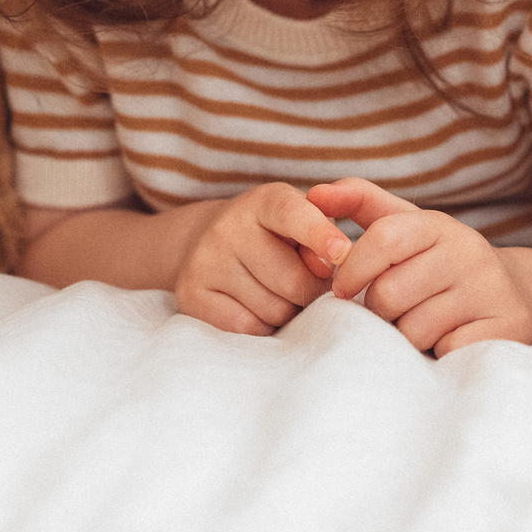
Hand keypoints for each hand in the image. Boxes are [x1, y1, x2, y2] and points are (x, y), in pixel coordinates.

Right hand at [174, 183, 349, 336]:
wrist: (208, 244)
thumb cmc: (273, 237)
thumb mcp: (299, 222)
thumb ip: (324, 233)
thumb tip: (332, 260)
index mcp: (264, 202)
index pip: (292, 214)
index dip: (319, 234)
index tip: (342, 253)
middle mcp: (229, 226)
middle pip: (294, 281)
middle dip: (311, 292)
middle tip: (305, 286)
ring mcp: (205, 260)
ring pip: (274, 310)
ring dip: (288, 312)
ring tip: (278, 295)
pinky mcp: (190, 294)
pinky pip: (247, 329)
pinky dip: (262, 328)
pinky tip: (256, 309)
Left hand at [308, 177, 531, 355]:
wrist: (503, 299)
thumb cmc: (433, 264)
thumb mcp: (402, 227)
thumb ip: (358, 202)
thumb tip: (313, 194)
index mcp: (440, 226)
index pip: (384, 239)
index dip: (352, 269)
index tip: (340, 290)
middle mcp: (471, 252)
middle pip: (389, 293)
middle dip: (379, 312)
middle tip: (393, 314)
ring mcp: (492, 291)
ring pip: (413, 330)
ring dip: (406, 338)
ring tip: (421, 328)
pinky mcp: (507, 329)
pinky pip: (445, 353)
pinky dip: (437, 356)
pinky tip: (447, 343)